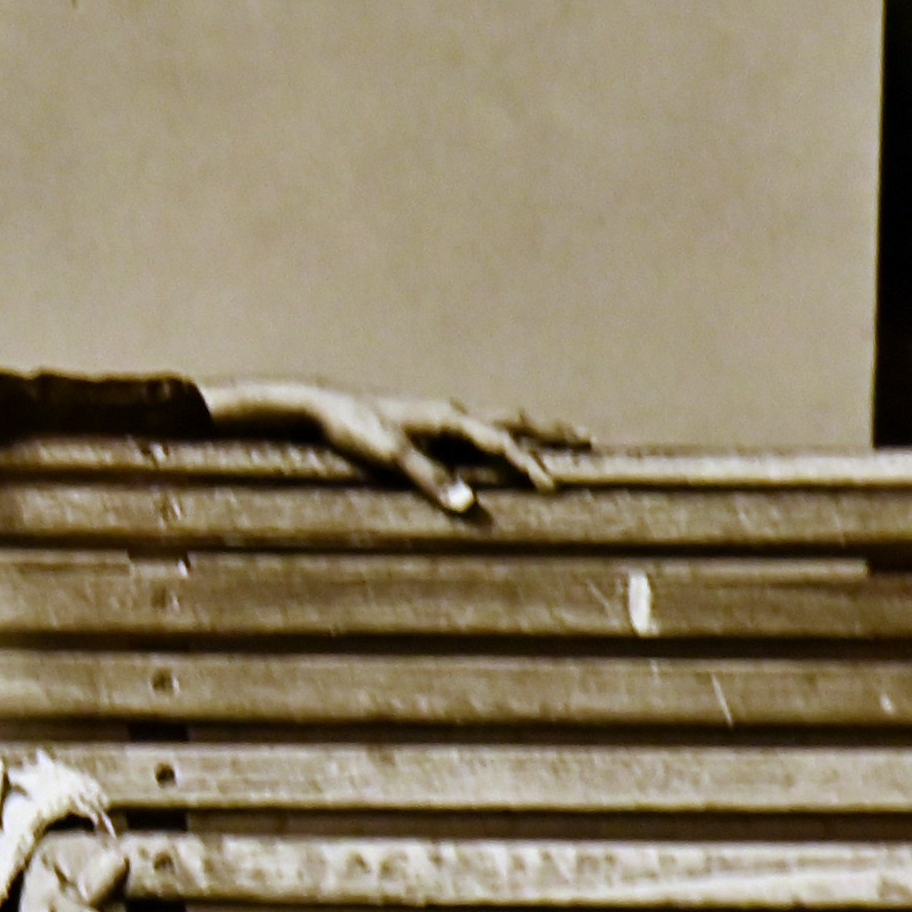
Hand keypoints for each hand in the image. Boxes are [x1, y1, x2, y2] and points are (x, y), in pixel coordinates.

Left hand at [203, 377, 581, 516]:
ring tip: (559, 439)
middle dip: (551, 433)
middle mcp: (451, 413)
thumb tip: (470, 504)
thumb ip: (430, 479)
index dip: (529, 464)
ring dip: (530, 432)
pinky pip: (477, 432)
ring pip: (498, 422)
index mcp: (448, 417)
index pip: (501, 442)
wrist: (323, 407)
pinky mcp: (428, 425)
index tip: (554, 485)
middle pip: (513, 421)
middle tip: (589, 440)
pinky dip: (503, 439)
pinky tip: (502, 450)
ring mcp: (441, 418)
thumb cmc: (355, 429)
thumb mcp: (391, 457)